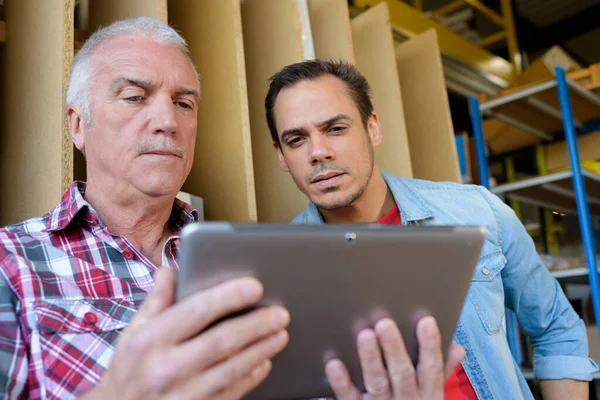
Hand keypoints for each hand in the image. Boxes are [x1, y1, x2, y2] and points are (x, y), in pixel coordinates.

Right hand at [82, 267, 289, 399]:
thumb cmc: (130, 368)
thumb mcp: (133, 332)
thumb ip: (156, 300)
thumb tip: (171, 269)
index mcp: (150, 340)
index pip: (196, 311)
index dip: (228, 297)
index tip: (255, 286)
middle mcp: (165, 368)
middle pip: (222, 341)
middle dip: (257, 324)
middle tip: (281, 313)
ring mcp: (183, 395)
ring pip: (233, 368)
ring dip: (262, 348)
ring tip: (280, 333)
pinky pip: (233, 392)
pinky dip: (252, 375)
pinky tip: (264, 361)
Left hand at [325, 317, 463, 399]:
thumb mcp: (432, 395)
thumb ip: (441, 371)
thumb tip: (456, 348)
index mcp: (428, 397)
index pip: (432, 370)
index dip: (430, 346)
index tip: (426, 321)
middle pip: (402, 375)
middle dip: (394, 349)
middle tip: (384, 324)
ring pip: (378, 385)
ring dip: (371, 360)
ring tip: (365, 336)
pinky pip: (350, 398)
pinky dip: (342, 382)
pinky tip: (335, 364)